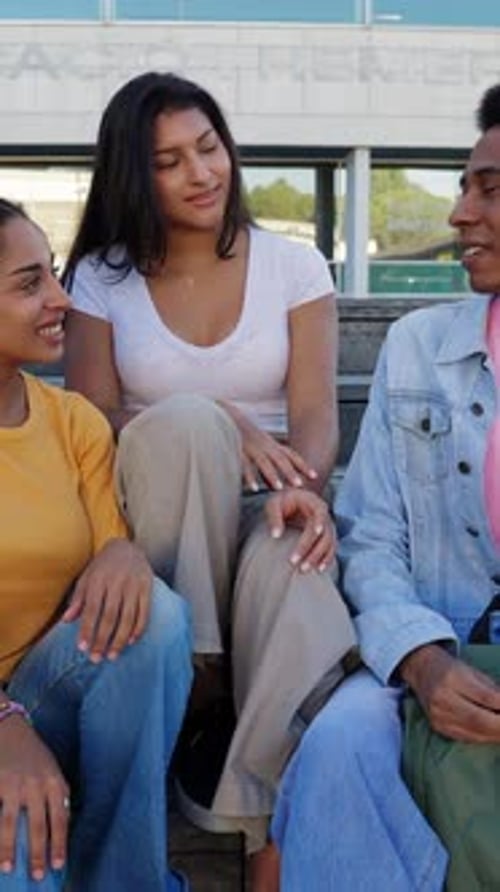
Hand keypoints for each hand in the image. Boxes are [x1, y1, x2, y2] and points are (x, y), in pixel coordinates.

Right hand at [0, 717, 69, 879]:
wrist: (9, 728)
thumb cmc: (33, 754)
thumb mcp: (51, 770)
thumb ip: (56, 795)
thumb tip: (60, 829)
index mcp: (54, 782)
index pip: (60, 819)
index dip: (59, 844)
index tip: (58, 865)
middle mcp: (36, 784)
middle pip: (38, 826)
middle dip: (37, 853)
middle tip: (36, 875)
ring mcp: (14, 784)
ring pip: (11, 824)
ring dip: (9, 849)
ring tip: (7, 868)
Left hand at [62, 539, 152, 662]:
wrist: (127, 547)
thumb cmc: (102, 566)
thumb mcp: (86, 578)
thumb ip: (78, 599)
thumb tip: (67, 620)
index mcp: (98, 580)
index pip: (92, 610)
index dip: (87, 630)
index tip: (82, 649)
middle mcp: (117, 582)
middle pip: (110, 617)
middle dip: (102, 640)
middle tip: (96, 659)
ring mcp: (134, 585)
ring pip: (128, 618)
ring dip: (120, 639)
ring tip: (113, 655)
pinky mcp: (147, 587)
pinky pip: (145, 612)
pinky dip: (138, 628)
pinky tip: (131, 641)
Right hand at [238, 417, 316, 491]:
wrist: (227, 417)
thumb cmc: (245, 436)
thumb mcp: (260, 447)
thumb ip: (267, 466)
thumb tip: (274, 485)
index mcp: (271, 444)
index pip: (291, 455)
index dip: (303, 465)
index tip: (314, 476)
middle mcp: (264, 446)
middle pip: (280, 459)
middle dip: (290, 472)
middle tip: (300, 485)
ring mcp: (251, 448)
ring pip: (264, 462)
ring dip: (272, 475)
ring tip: (279, 488)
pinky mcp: (238, 451)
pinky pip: (244, 466)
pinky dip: (249, 477)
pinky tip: (254, 489)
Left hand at [265, 489, 335, 571]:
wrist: (292, 501)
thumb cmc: (282, 501)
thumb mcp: (274, 504)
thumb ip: (274, 517)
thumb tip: (276, 535)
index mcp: (315, 503)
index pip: (320, 514)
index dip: (320, 523)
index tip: (316, 532)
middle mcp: (325, 516)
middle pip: (324, 534)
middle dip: (311, 549)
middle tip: (295, 562)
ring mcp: (328, 528)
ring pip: (328, 544)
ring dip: (318, 558)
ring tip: (303, 570)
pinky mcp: (326, 538)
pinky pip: (330, 549)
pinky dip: (326, 559)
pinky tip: (318, 570)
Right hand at [400, 643, 499, 742]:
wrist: (421, 671)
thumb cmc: (450, 668)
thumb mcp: (472, 671)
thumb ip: (492, 690)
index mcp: (452, 678)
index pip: (485, 697)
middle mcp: (442, 698)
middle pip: (479, 719)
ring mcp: (438, 716)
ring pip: (475, 733)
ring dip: (496, 735)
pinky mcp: (439, 727)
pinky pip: (467, 738)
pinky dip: (485, 738)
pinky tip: (495, 735)